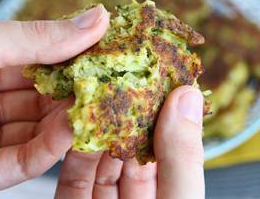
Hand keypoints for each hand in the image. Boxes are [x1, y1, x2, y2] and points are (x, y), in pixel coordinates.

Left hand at [0, 5, 108, 197]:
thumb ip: (36, 37)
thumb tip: (96, 19)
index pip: (37, 56)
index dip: (73, 51)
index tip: (109, 47)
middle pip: (41, 94)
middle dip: (76, 88)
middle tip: (113, 81)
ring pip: (36, 130)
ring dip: (69, 120)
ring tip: (100, 107)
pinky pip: (19, 162)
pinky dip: (49, 148)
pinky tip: (72, 131)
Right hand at [55, 86, 204, 198]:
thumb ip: (182, 156)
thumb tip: (187, 97)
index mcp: (171, 194)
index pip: (170, 145)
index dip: (164, 109)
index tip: (156, 73)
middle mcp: (139, 197)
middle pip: (131, 149)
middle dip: (124, 113)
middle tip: (118, 76)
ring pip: (100, 159)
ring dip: (96, 127)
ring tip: (95, 90)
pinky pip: (73, 176)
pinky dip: (73, 151)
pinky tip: (75, 125)